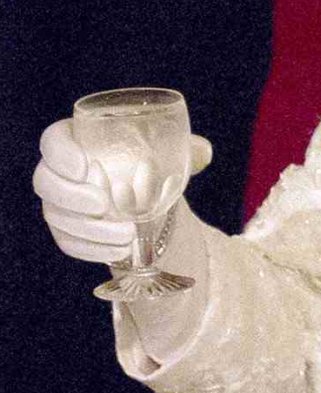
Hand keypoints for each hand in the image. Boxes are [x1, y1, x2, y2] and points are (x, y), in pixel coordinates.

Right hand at [34, 116, 211, 264]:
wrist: (143, 194)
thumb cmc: (148, 161)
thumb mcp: (167, 151)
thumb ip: (184, 147)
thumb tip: (204, 153)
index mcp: (77, 140)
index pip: (53, 141)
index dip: (61, 153)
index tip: (85, 165)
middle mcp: (59, 172)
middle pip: (44, 181)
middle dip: (70, 196)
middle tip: (102, 204)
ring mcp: (58, 203)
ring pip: (57, 216)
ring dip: (90, 230)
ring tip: (127, 235)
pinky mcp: (66, 230)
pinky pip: (68, 243)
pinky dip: (92, 250)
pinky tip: (118, 252)